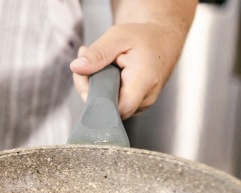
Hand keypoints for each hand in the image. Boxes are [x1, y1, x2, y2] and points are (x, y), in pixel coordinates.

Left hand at [70, 0, 196, 119]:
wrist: (163, 41)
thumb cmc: (144, 38)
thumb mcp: (118, 36)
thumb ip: (97, 53)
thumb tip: (77, 68)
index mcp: (144, 81)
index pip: (118, 109)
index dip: (96, 100)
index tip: (87, 78)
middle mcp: (146, 98)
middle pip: (109, 109)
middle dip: (90, 89)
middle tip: (87, 63)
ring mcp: (141, 104)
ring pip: (109, 107)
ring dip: (96, 88)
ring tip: (99, 64)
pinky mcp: (136, 105)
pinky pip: (114, 104)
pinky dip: (104, 90)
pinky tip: (106, 74)